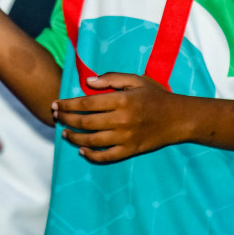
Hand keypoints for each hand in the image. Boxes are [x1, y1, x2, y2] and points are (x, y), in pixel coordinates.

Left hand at [53, 72, 184, 163]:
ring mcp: (126, 138)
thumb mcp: (136, 80)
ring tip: (64, 133)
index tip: (56, 104)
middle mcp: (122, 120)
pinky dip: (92, 155)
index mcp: (121, 100)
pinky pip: (107, 156)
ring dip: (74, 137)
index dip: (68, 104)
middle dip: (66, 119)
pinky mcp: (131, 150)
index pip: (87, 103)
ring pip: (92, 140)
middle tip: (55, 116)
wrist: (179, 118)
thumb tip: (88, 82)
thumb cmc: (156, 96)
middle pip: (85, 122)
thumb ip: (111, 78)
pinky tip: (82, 150)